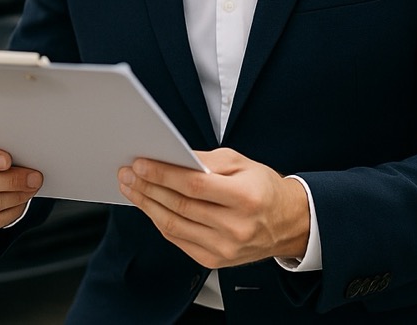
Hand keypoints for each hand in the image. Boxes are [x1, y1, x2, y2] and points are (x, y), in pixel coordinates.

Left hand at [118, 148, 309, 267]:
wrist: (288, 223)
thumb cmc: (263, 188)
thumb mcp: (242, 163)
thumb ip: (206, 160)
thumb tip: (172, 157)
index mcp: (245, 198)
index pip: (194, 186)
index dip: (163, 174)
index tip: (140, 164)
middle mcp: (235, 227)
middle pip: (179, 206)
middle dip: (147, 187)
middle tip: (127, 173)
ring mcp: (225, 248)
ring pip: (173, 225)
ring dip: (146, 205)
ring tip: (131, 188)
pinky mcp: (215, 260)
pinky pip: (178, 240)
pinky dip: (159, 221)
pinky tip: (149, 206)